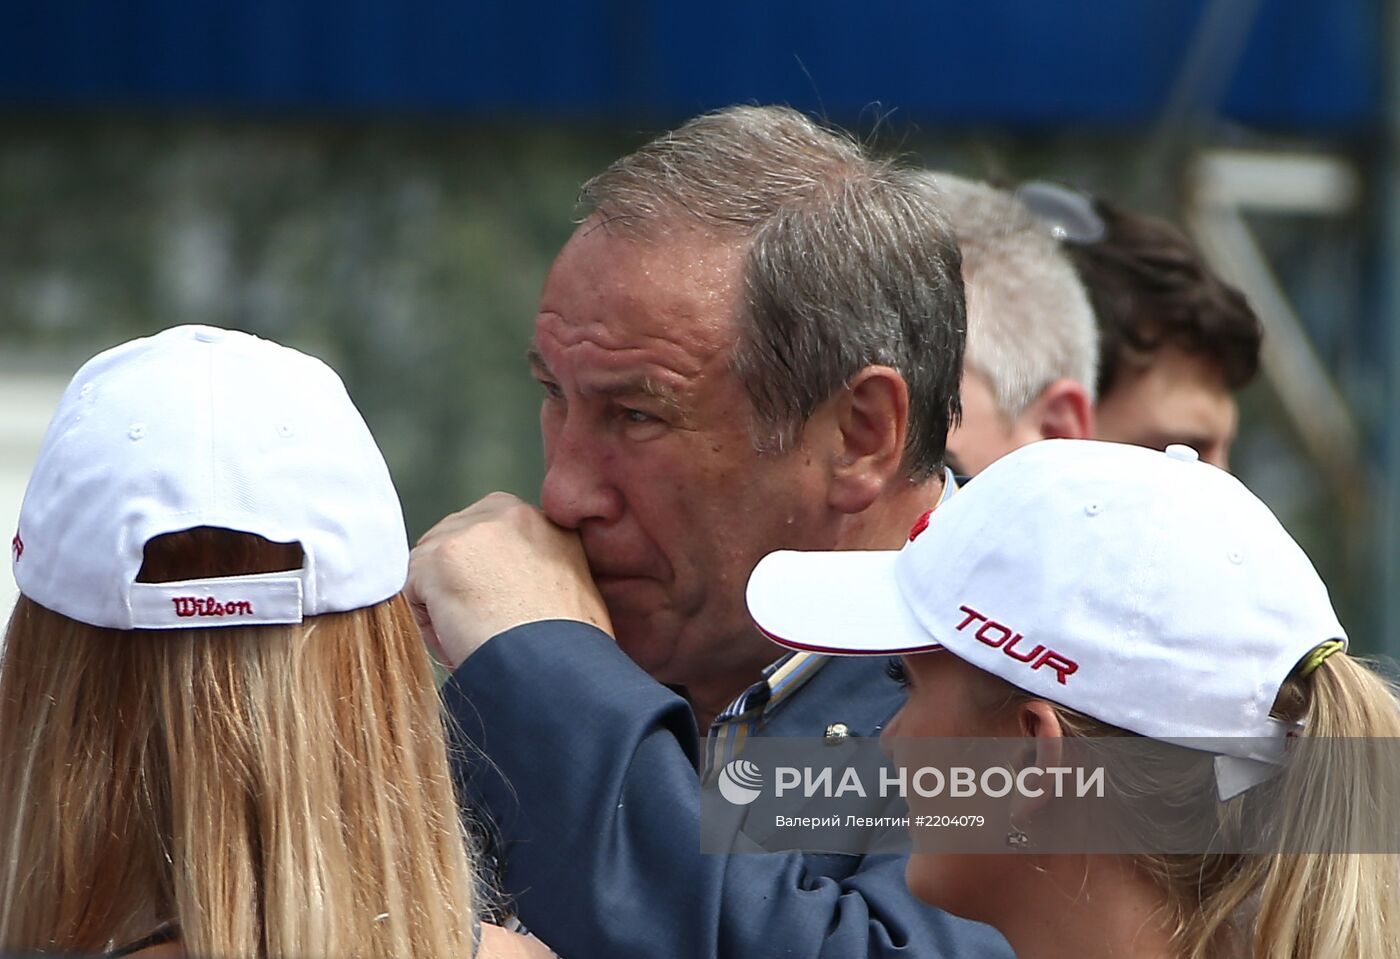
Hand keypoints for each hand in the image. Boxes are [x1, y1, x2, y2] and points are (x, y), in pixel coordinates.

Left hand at [405, 492, 612, 668]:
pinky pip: (412, 590)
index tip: (496, 607)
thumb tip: (505, 581)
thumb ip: (537, 566)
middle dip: (458, 582)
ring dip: (442, 602)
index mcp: (542, 519)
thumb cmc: (568, 645)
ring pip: (430, 566)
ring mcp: (470, 531)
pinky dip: (428, 622)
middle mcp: (508, 513)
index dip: (484, 576)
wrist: (555, 664)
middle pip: (455, 542)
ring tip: (474, 635)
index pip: (487, 536)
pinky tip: (458, 639)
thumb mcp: (568, 586)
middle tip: (482, 624)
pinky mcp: (438, 557)